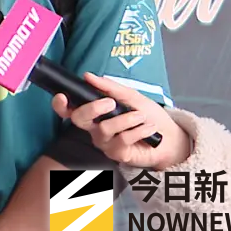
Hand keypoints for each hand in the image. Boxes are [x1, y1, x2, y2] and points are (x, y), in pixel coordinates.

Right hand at [51, 73, 190, 169]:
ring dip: (126, 119)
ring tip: (141, 116)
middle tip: (111, 103)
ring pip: (105, 128)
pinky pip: (122, 139)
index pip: (70, 110)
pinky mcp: (117, 154)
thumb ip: (109, 87)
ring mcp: (105, 142)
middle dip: (92, 108)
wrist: (169, 137)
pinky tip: (148, 128)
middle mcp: (95, 128)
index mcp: (94, 113)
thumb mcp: (130, 96)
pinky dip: (138, 130)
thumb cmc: (148, 115)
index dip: (61, 105)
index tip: (62, 96)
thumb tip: (89, 76)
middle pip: (79, 119)